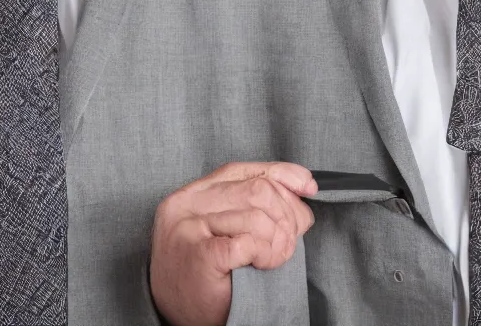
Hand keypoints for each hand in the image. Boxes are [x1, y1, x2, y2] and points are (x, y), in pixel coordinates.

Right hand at [149, 161, 317, 325]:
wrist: (172, 319)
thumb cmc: (203, 276)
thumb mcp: (226, 229)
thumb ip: (254, 204)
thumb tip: (303, 187)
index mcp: (193, 194)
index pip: (244, 171)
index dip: (282, 174)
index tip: (307, 186)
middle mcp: (186, 205)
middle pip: (257, 190)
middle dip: (286, 215)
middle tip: (288, 242)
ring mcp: (189, 229)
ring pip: (257, 216)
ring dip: (278, 241)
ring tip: (273, 259)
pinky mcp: (199, 256)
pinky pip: (248, 243)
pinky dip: (265, 254)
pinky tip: (260, 265)